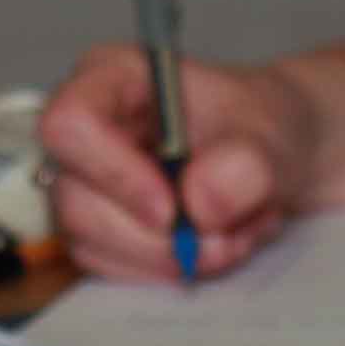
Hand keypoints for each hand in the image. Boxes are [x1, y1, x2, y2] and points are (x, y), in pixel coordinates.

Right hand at [39, 42, 326, 280]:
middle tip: (222, 239)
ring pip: (91, 242)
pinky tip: (212, 242)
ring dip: (171, 255)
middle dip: (155, 236)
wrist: (273, 156)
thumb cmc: (259, 122)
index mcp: (112, 77)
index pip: (71, 123)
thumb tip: (199, 206)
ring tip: (233, 233)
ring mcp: (85, 183)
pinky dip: (168, 267)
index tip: (171, 208)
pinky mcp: (96, 227)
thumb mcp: (272, 132)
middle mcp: (85, 131)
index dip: (115, 173)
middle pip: (75, 199)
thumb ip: (246, 163)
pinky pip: (112, 266)